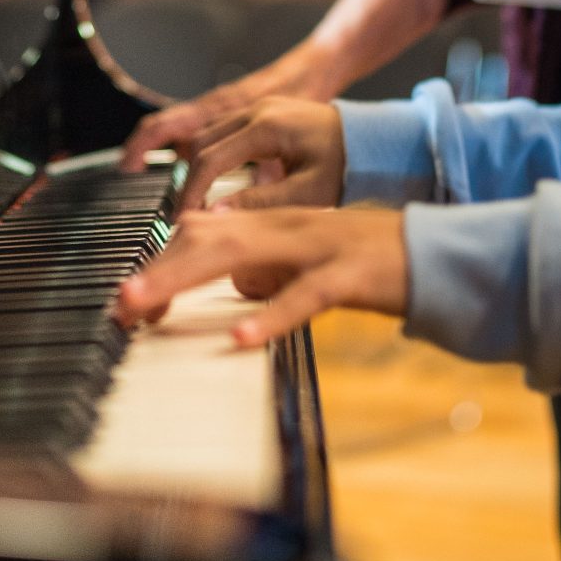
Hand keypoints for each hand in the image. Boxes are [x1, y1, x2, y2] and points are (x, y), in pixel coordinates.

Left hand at [114, 207, 407, 348]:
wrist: (439, 252)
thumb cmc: (372, 265)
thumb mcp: (309, 265)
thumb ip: (271, 274)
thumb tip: (234, 297)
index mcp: (278, 224)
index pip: (206, 229)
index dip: (163, 259)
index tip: (130, 296)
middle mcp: (290, 227)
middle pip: (210, 236)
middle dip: (160, 268)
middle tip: (121, 303)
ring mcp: (319, 247)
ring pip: (243, 255)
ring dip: (188, 279)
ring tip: (149, 306)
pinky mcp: (350, 275)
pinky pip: (305, 296)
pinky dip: (270, 315)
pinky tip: (239, 337)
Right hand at [176, 98, 345, 212]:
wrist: (373, 139)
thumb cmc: (349, 164)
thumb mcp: (310, 193)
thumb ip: (261, 204)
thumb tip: (215, 216)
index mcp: (266, 126)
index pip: (210, 159)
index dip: (192, 192)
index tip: (184, 219)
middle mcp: (258, 109)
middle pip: (201, 142)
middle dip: (188, 179)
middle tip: (184, 214)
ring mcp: (260, 107)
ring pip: (210, 133)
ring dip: (198, 165)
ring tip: (195, 202)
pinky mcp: (266, 113)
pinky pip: (225, 130)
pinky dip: (213, 154)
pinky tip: (214, 182)